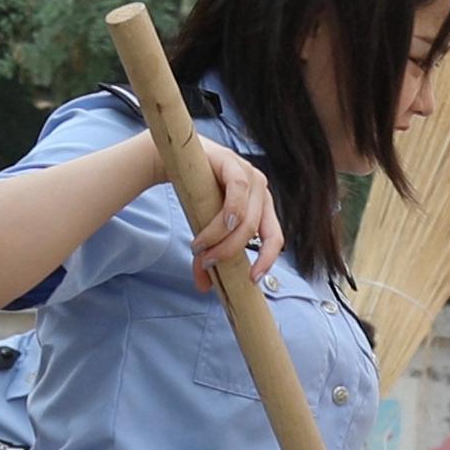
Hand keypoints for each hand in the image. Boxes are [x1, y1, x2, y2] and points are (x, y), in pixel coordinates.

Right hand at [177, 145, 283, 291]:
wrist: (174, 161)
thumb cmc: (195, 196)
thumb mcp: (205, 229)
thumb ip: (208, 255)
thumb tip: (204, 287)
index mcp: (261, 208)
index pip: (275, 237)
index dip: (267, 260)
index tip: (252, 280)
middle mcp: (260, 192)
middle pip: (256, 230)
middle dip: (229, 252)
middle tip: (206, 262)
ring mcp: (249, 174)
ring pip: (246, 216)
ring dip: (221, 237)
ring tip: (198, 247)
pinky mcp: (232, 162)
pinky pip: (237, 189)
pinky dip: (228, 212)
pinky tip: (215, 226)